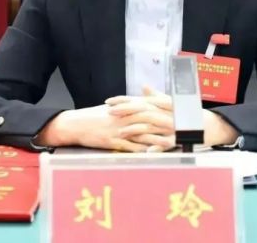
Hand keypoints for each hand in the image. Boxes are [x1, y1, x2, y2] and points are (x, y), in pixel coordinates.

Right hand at [34, 102, 171, 152]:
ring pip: (142, 133)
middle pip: (149, 119)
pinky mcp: (113, 141)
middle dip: (165, 123)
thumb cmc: (93, 116)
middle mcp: (123, 117)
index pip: (147, 106)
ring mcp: (118, 129)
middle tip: (180, 127)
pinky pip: (130, 147)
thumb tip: (140, 102)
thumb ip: (127, 105)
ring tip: (171, 142)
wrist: (76, 124)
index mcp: (124, 107)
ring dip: (158, 138)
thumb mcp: (112, 109)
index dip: (163, 109)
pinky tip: (152, 154)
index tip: (177, 112)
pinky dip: (142, 150)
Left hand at [108, 86, 239, 147]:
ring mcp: (173, 126)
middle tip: (110, 112)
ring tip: (120, 133)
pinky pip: (166, 144)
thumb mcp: (174, 103)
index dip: (124, 100)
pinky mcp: (179, 138)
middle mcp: (168, 113)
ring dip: (135, 130)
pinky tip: (145, 152)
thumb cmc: (191, 114)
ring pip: (152, 126)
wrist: (213, 125)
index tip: (109, 101)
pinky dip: (156, 148)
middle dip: (126, 111)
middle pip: (144, 110)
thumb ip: (158, 96)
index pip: (141, 99)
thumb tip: (143, 87)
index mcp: (165, 103)